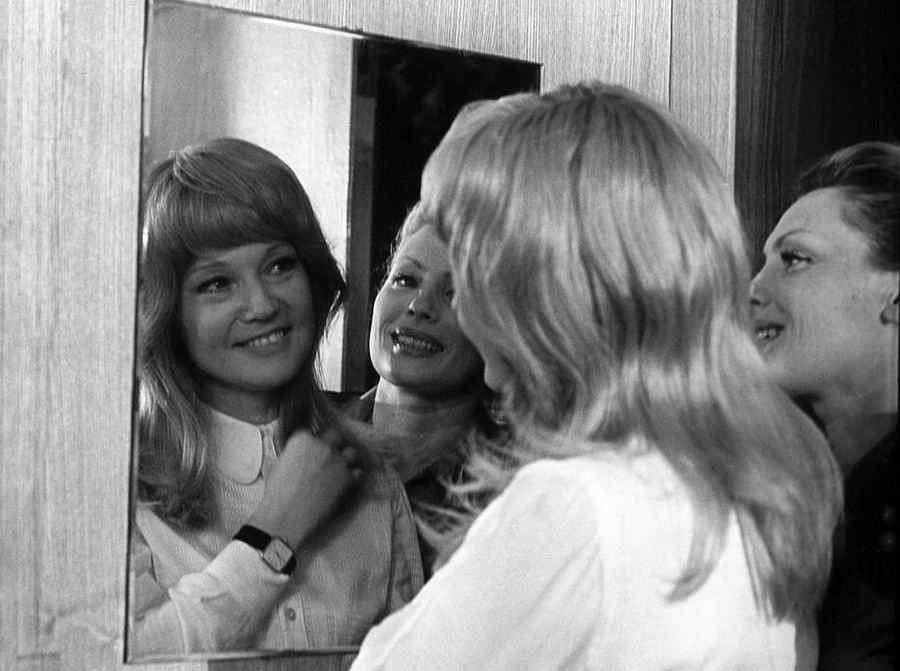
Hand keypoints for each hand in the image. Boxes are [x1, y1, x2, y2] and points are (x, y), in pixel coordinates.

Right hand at [247, 427, 362, 549]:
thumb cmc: (277, 494)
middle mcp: (322, 445)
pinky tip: (345, 481)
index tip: (310, 449)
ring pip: (350, 451)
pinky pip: (357, 471)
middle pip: (335, 435)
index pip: (310, 431)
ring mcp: (337, 461)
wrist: (286, 517)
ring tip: (339, 467)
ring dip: (346, 458)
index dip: (310, 440)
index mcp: (302, 439)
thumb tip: (300, 455)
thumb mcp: (279, 465)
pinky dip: (353, 475)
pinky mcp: (347, 478)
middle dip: (331, 443)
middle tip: (326, 455)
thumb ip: (294, 454)